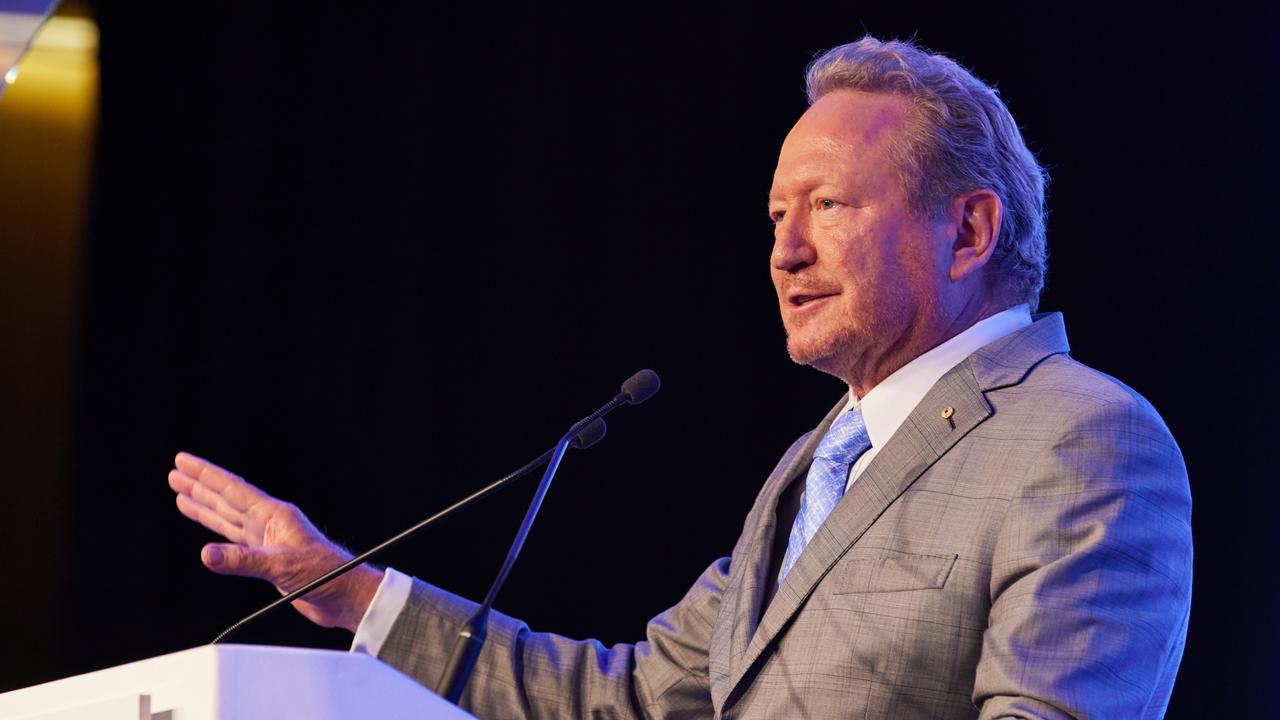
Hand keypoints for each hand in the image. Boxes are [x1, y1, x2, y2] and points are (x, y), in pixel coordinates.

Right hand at [168, 452, 383, 632]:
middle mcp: (270, 523)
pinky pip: (234, 541)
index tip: (184, 461)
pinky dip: (217, 533)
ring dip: (205, 506)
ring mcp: (268, 540)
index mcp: (276, 515)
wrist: (345, 596)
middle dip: (200, 486)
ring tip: (183, 493)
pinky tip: (207, 530)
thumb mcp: (282, 566)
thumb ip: (244, 560)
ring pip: (228, 518)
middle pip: (227, 499)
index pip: (233, 489)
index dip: (206, 475)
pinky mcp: (267, 559)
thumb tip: (207, 554)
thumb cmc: (328, 574)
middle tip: (176, 471)